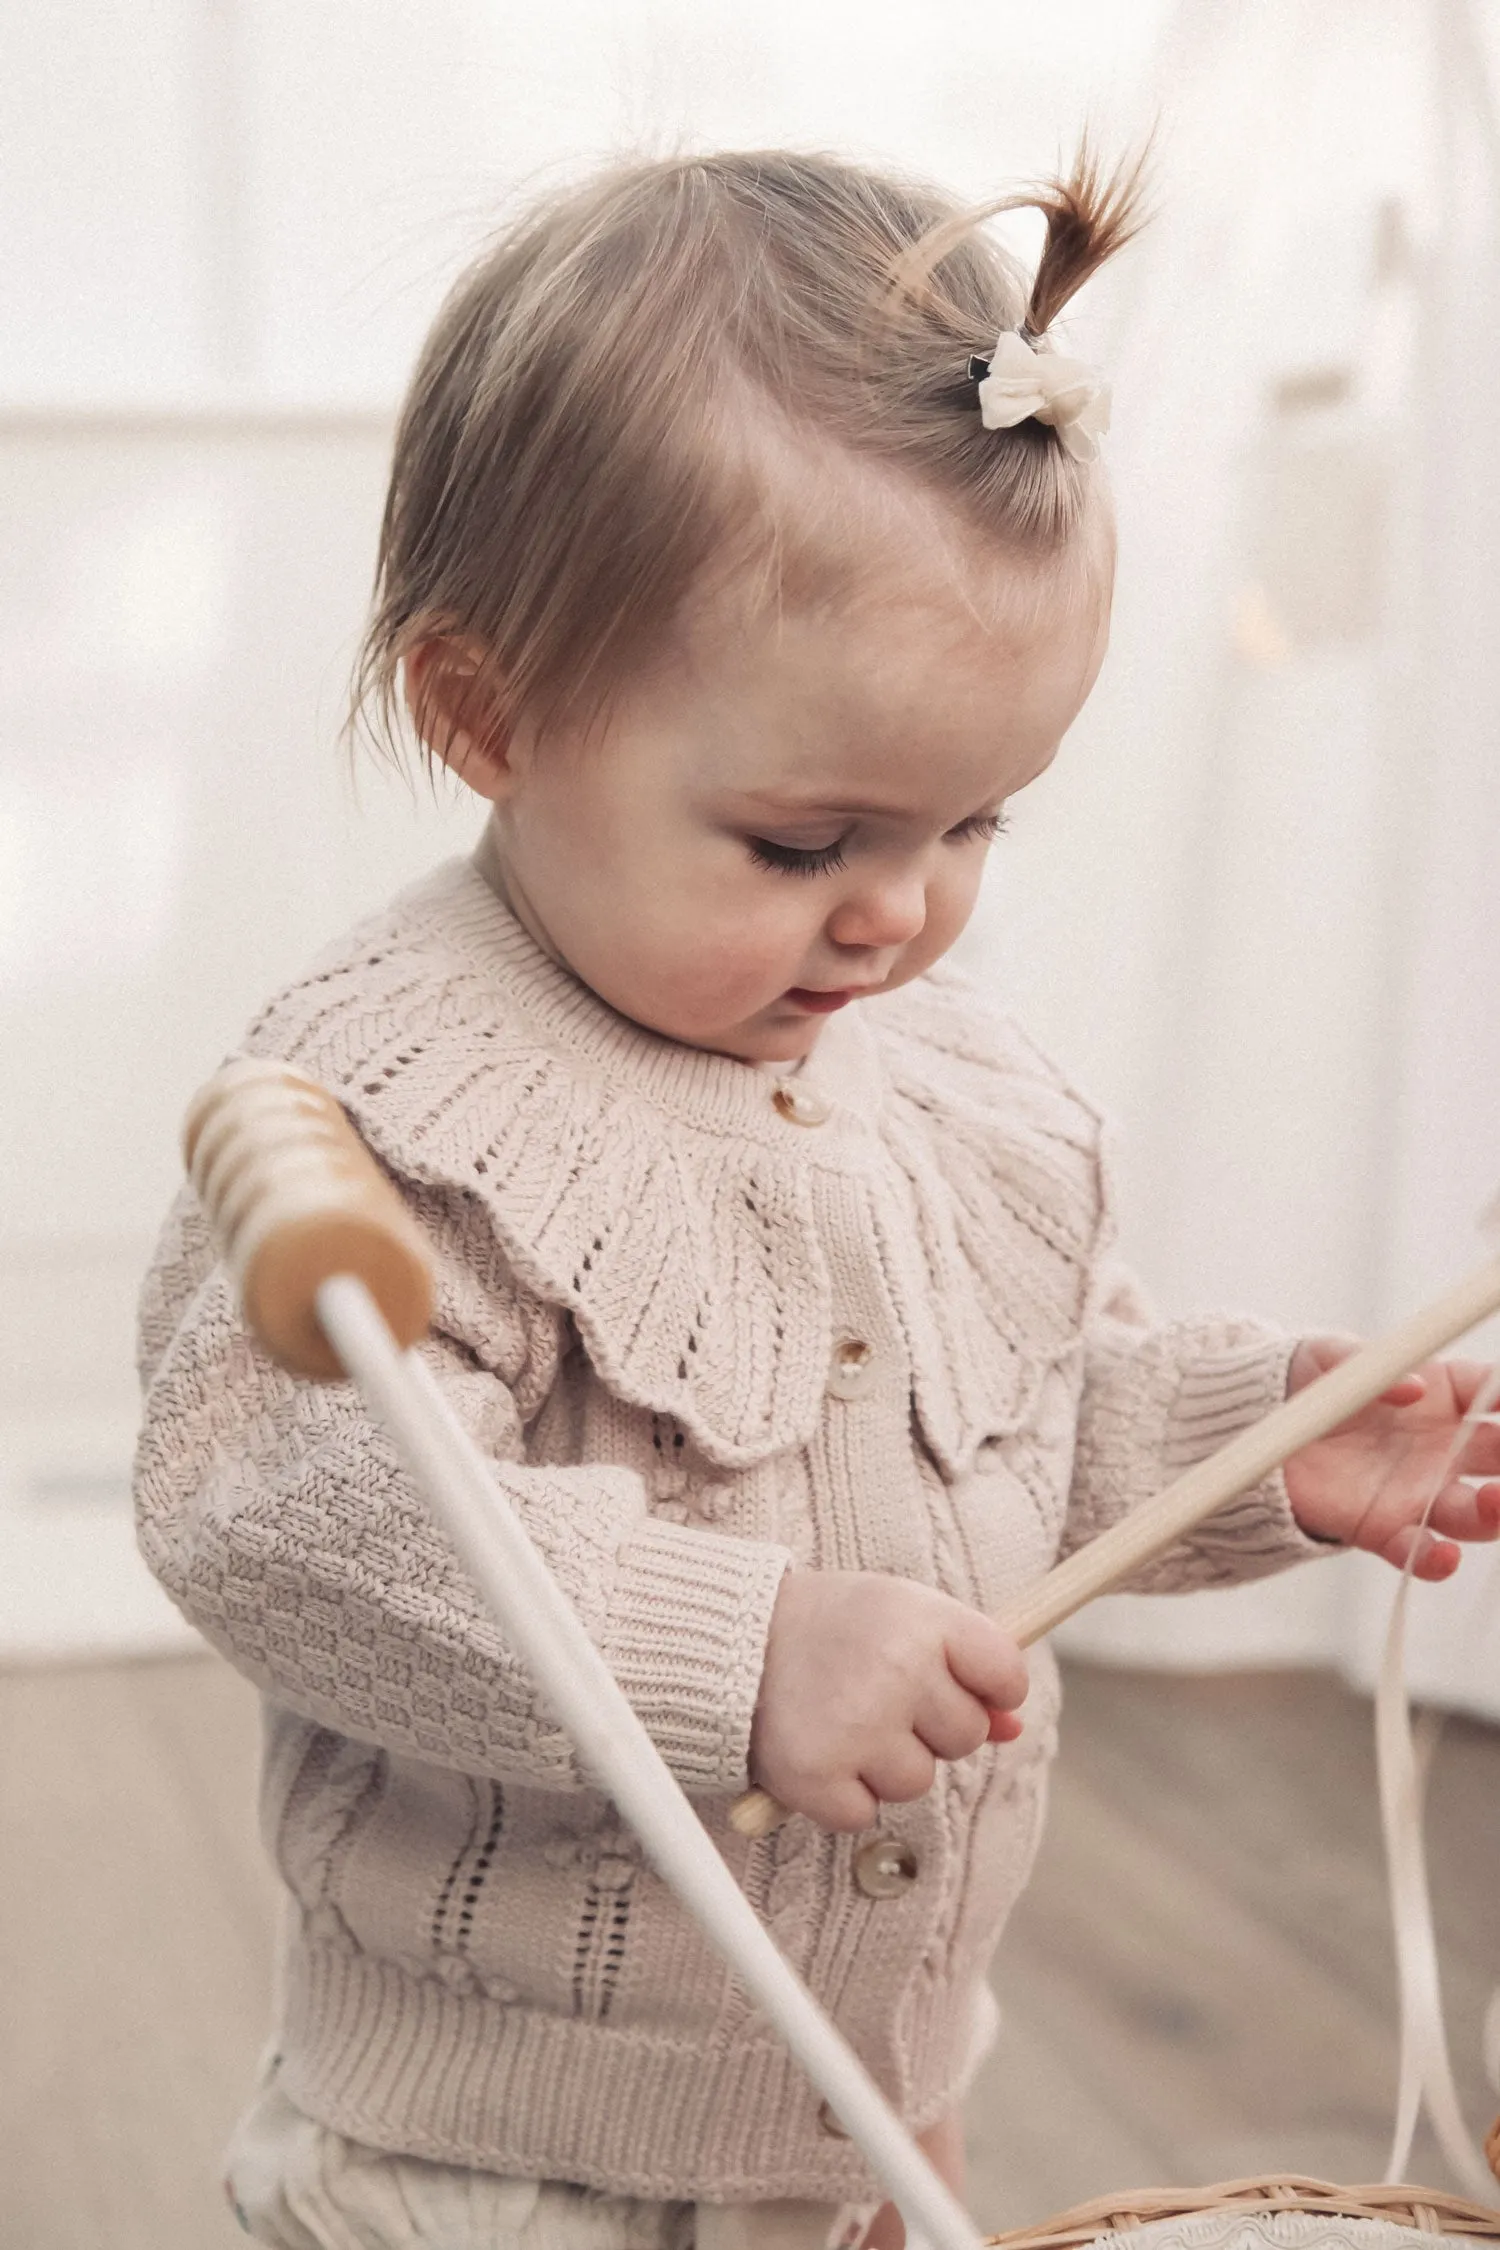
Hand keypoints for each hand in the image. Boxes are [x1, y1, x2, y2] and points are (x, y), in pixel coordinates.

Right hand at [748, 1569, 1027, 1831]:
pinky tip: (819, 1749)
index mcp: (925, 1621)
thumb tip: (1012, 1727)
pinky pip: (862, 1815)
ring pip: (917, 1782)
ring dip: (884, 1763)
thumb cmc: (832, 1626)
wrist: (732, 1639)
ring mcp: (857, 1727)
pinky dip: (841, 1795)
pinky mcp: (816, 1776)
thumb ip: (965, 1663)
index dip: (990, 1687)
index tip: (954, 1681)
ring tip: (842, 1717)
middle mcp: (897, 1671)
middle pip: (966, 1736)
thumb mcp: (903, 1616)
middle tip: (876, 1692)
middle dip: (929, 1726)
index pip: (1007, 1675)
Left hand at [1283, 1337, 1499, 1577]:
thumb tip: (1414, 1387)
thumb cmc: (1312, 1383)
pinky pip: (1417, 1551)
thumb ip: (1376, 1367)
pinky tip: (1445, 1555)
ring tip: (1494, 1499)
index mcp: (1444, 1395)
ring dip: (1493, 1512)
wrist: (1261, 1426)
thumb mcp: (1333, 1357)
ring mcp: (1419, 1491)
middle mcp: (1444, 1448)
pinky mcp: (1383, 1528)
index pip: (1493, 1391)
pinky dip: (1435, 1560)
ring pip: (1474, 1513)